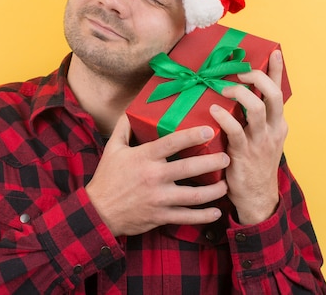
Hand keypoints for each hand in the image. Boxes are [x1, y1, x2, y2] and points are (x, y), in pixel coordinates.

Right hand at [85, 115, 229, 235]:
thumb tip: (131, 108)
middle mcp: (154, 177)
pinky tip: (216, 212)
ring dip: (213, 191)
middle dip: (212, 163)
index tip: (209, 130)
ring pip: (193, 196)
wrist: (99, 211)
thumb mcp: (112, 148)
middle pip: (189, 168)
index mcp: (144, 157)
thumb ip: (124, 127)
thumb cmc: (107, 177)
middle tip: (227, 158)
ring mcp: (159, 198)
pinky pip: (186, 217)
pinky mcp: (160, 216)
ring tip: (225, 185)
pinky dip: (203, 216)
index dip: (191, 136)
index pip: (171, 143)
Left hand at [210, 49, 287, 224]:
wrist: (257, 198)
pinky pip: (236, 130)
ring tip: (223, 88)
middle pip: (272, 94)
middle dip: (256, 77)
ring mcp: (260, 141)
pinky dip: (224, 117)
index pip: (280, 91)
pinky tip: (214, 111)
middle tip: (239, 71)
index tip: (275, 51)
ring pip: (256, 108)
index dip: (277, 70)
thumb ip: (253, 119)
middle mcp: (273, 128)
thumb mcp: (261, 139)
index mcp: (278, 123)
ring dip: (239, 93)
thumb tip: (233, 96)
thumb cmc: (253, 164)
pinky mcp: (244, 152)